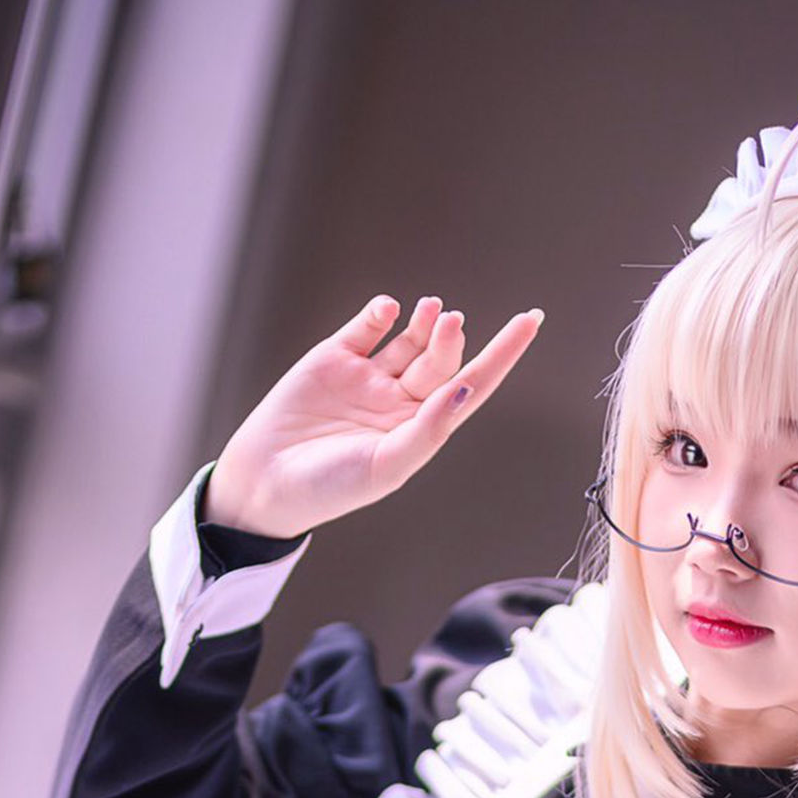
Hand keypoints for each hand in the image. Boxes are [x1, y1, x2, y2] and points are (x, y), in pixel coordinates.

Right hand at [205, 294, 544, 538]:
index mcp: (419, 430)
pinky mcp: (334, 359)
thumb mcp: (387, 466)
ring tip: (431, 310)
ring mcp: (367, 378)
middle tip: (448, 321)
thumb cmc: (330, 487)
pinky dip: (380, 314)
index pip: (471, 385)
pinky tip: (388, 310)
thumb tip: (466, 386)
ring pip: (408, 340)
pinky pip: (367, 328)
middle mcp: (398, 402)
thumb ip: (429, 429)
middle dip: (449, 339)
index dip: (502, 355)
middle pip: (439, 360)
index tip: (531, 321)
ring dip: (424, 322)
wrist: (266, 482)